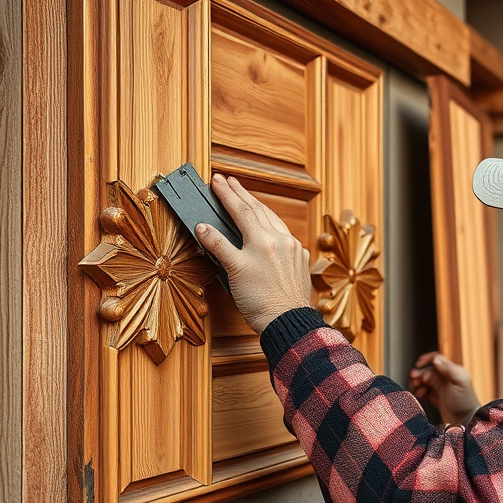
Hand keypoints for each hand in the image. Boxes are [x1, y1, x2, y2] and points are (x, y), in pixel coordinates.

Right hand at [195, 173, 313, 333]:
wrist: (287, 321)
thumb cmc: (260, 302)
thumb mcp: (233, 272)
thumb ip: (219, 246)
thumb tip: (202, 227)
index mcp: (263, 240)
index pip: (240, 209)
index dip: (226, 193)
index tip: (217, 180)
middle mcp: (280, 239)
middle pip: (258, 209)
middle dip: (241, 193)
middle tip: (229, 180)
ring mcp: (293, 248)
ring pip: (273, 219)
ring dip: (258, 206)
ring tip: (247, 197)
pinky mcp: (300, 259)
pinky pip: (285, 235)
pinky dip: (273, 225)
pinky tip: (269, 226)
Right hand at [408, 351, 480, 425]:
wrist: (465, 419)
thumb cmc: (466, 401)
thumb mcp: (460, 382)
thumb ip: (449, 369)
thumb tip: (436, 360)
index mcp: (452, 370)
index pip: (437, 359)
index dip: (426, 359)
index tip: (418, 364)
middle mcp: (445, 376)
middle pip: (428, 369)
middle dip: (419, 372)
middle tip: (413, 378)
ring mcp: (440, 386)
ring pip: (424, 379)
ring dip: (418, 381)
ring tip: (416, 387)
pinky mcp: (436, 395)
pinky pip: (424, 389)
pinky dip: (420, 390)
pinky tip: (420, 394)